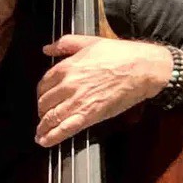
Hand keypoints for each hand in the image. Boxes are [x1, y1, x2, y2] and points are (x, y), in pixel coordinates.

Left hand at [35, 34, 171, 146]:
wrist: (142, 68)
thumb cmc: (120, 54)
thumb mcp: (89, 42)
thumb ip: (65, 44)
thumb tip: (47, 49)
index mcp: (66, 67)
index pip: (43, 84)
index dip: (42, 93)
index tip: (44, 97)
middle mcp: (67, 85)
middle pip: (44, 102)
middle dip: (42, 110)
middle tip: (44, 115)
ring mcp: (77, 101)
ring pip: (51, 117)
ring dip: (43, 127)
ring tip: (40, 133)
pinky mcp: (88, 115)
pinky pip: (64, 129)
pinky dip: (52, 136)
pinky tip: (45, 141)